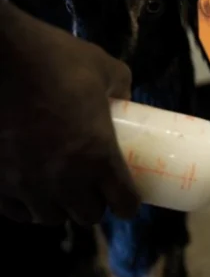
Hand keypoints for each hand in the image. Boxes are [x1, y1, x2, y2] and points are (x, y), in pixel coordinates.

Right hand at [0, 0, 139, 224]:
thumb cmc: (51, 58)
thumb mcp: (102, 66)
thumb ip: (121, 87)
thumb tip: (124, 99)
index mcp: (98, 157)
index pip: (124, 203)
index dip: (128, 203)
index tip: (126, 197)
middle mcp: (64, 179)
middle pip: (88, 216)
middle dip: (94, 204)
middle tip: (93, 187)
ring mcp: (26, 184)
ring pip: (50, 217)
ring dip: (59, 206)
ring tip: (59, 188)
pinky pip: (15, 211)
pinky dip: (25, 205)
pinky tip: (27, 188)